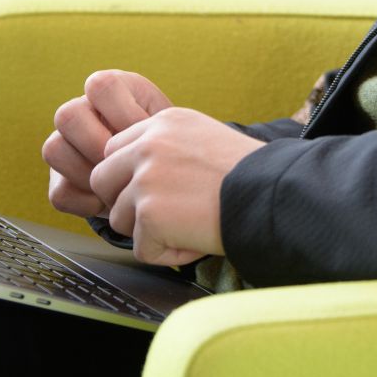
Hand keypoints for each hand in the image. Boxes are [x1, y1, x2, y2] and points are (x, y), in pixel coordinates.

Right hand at [42, 70, 172, 217]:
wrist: (162, 175)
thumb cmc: (168, 146)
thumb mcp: (168, 130)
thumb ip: (154, 130)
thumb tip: (140, 146)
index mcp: (112, 91)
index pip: (99, 86)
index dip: (122, 112)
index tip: (144, 132)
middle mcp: (83, 112)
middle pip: (67, 115)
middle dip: (97, 144)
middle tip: (124, 162)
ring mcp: (67, 145)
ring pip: (54, 150)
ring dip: (89, 174)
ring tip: (119, 184)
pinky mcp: (60, 181)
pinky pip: (60, 192)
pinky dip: (87, 203)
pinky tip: (111, 202)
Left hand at [88, 109, 264, 266]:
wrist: (273, 194)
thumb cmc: (251, 175)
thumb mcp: (204, 138)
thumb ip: (167, 149)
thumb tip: (136, 175)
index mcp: (163, 123)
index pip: (115, 150)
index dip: (132, 177)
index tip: (159, 191)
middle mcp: (149, 145)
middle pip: (102, 180)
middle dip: (126, 203)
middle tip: (163, 215)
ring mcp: (146, 179)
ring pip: (118, 218)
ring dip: (149, 231)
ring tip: (189, 225)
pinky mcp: (149, 214)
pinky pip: (141, 249)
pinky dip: (168, 253)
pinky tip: (196, 238)